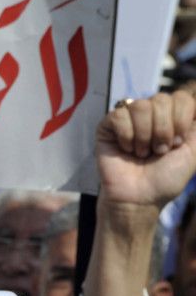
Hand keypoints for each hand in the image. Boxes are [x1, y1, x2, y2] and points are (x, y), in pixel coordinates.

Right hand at [97, 91, 195, 210]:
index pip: (181, 97)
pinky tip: (126, 149)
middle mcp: (151, 115)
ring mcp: (129, 119)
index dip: (182, 120)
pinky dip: (126, 136)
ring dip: (145, 136)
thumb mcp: (195, 150)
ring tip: (142, 153)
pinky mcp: (108, 127)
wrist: (140, 198)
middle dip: (163, 130)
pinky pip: (119, 116)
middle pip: (162, 99)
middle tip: (158, 151)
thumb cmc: (166, 178)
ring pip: (141, 106)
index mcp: (172, 117)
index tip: (178, 143)